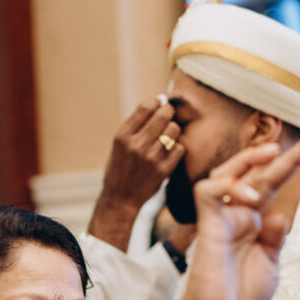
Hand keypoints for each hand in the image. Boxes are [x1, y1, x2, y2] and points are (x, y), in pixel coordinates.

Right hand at [88, 96, 184, 250]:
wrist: (120, 198)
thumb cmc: (120, 168)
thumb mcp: (119, 145)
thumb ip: (135, 126)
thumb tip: (157, 102)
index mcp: (123, 136)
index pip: (145, 107)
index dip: (156, 101)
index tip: (160, 101)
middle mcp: (136, 145)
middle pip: (163, 115)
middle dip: (168, 111)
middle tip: (168, 115)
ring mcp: (151, 157)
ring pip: (174, 130)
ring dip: (173, 130)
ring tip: (167, 136)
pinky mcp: (163, 169)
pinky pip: (180, 148)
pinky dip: (176, 148)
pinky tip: (169, 151)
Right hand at [179, 136, 299, 299]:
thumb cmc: (242, 298)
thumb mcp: (270, 266)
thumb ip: (275, 239)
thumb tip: (280, 215)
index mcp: (254, 223)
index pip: (273, 186)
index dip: (292, 165)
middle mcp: (237, 216)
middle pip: (257, 174)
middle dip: (284, 155)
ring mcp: (221, 219)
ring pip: (226, 173)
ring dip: (248, 159)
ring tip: (274, 152)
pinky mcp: (207, 226)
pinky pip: (209, 192)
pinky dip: (230, 187)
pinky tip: (251, 196)